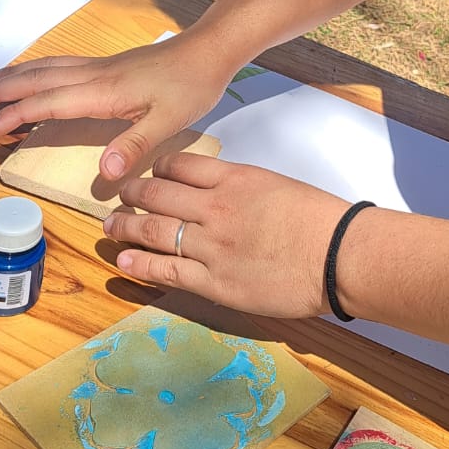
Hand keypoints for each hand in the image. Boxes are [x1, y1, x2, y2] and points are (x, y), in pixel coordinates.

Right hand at [0, 32, 236, 181]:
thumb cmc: (191, 86)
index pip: (47, 103)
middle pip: (32, 81)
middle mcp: (92, 75)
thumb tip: (104, 175)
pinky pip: (56, 66)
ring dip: (7, 80)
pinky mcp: (104, 66)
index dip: (14, 116)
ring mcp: (96, 68)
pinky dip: (31, 71)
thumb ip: (135, 146)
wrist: (208, 50)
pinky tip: (26, 76)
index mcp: (101, 91)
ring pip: (41, 70)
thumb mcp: (170, 122)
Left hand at [107, 150, 348, 319]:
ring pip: (154, 231)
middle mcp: (216, 208)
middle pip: (159, 194)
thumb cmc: (322, 221)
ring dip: (126, 227)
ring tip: (110, 226)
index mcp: (235, 179)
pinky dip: (140, 264)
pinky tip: (124, 260)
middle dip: (133, 193)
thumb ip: (246, 189)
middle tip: (119, 195)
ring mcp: (212, 246)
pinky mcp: (215, 282)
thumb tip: (227, 194)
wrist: (339, 255)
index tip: (150, 172)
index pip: (181, 165)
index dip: (158, 168)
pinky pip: (167, 271)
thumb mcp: (279, 186)